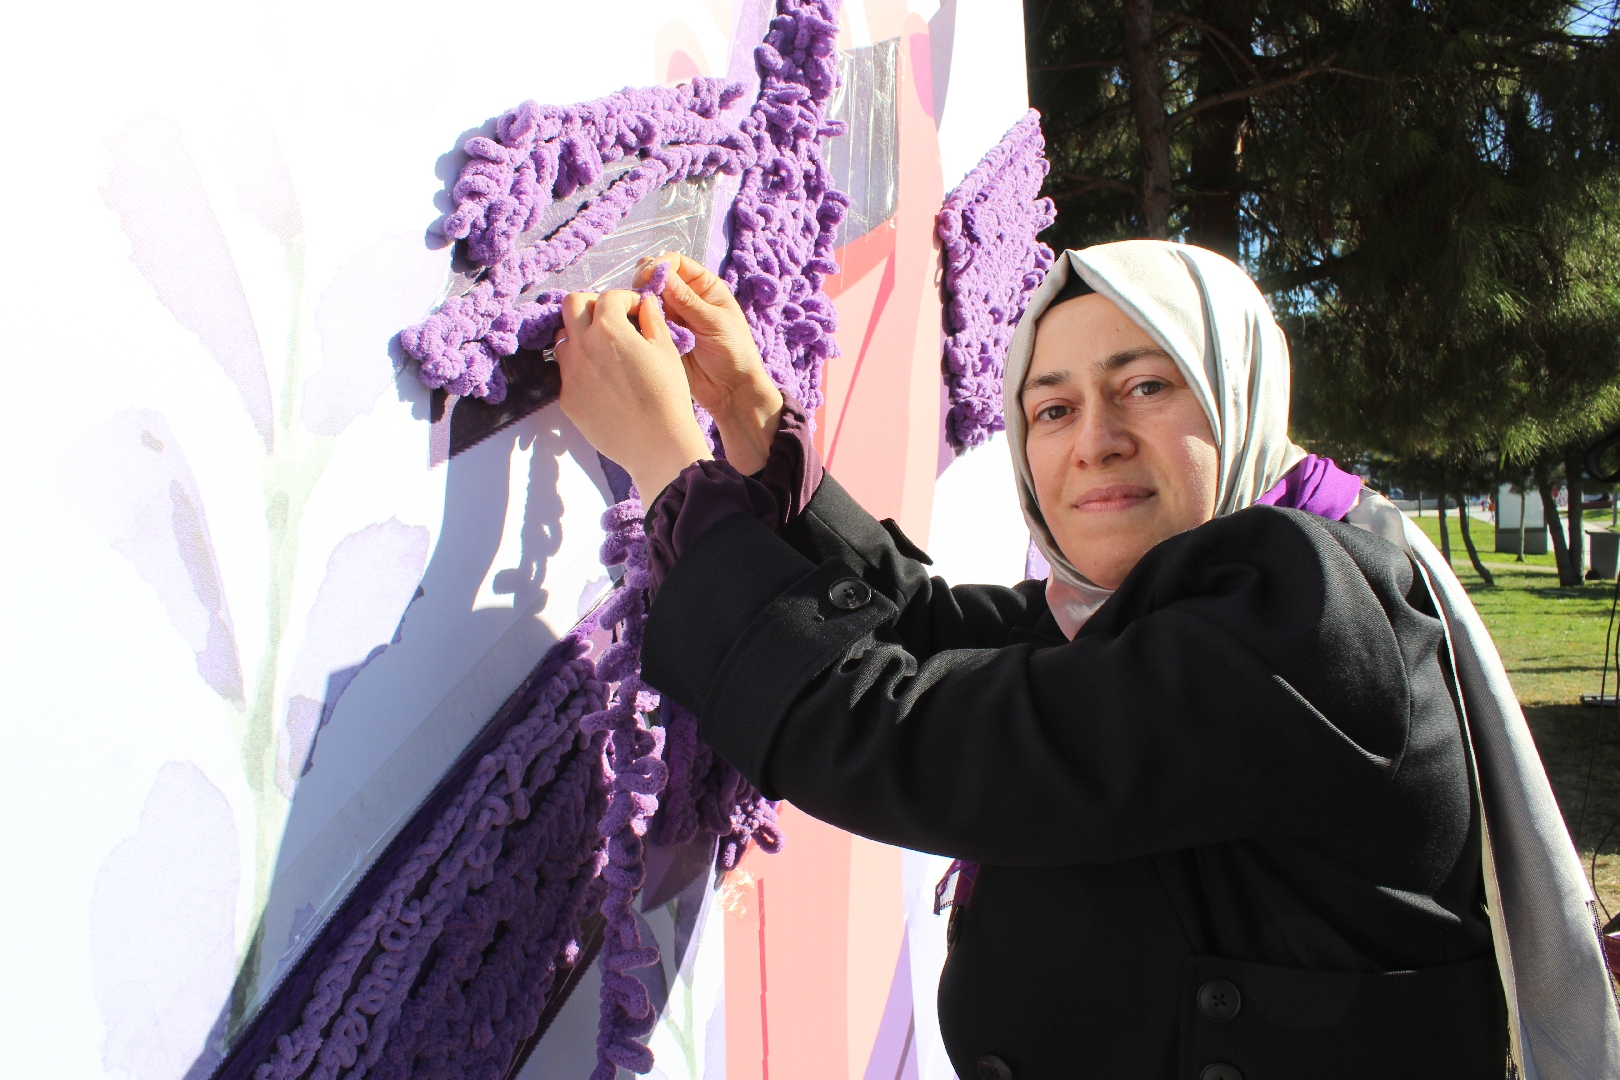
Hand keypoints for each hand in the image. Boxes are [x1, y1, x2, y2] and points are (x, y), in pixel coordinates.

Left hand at [554, 289, 711, 500]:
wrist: (656, 443)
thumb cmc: (667, 396)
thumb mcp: (667, 351)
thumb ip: (653, 320)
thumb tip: (646, 303)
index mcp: (609, 329)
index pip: (608, 296)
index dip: (626, 299)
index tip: (636, 310)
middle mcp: (583, 346)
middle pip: (571, 305)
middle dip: (591, 305)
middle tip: (610, 318)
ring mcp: (570, 373)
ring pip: (563, 339)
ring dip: (580, 335)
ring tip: (602, 349)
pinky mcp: (567, 398)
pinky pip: (567, 372)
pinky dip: (581, 368)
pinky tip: (603, 381)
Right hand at [638, 253, 783, 473]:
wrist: (730, 392)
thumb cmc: (734, 354)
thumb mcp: (714, 323)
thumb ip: (687, 301)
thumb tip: (661, 273)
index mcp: (705, 287)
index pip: (677, 263)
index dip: (660, 265)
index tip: (646, 276)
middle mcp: (686, 298)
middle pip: (657, 278)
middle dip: (644, 281)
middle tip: (636, 292)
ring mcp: (672, 317)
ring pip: (648, 300)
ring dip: (639, 302)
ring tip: (634, 310)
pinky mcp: (662, 336)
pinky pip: (645, 323)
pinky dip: (638, 321)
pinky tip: (634, 325)